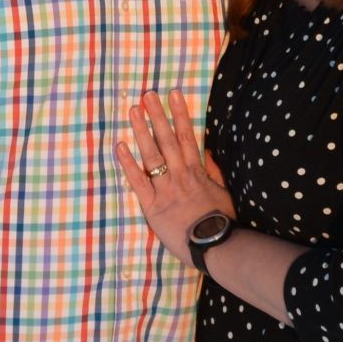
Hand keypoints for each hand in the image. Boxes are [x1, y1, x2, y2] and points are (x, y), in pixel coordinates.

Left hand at [116, 89, 235, 266]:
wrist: (216, 247)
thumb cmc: (221, 223)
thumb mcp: (223, 193)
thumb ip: (213, 171)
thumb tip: (206, 151)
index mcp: (197, 171)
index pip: (186, 135)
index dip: (180, 113)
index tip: (173, 94)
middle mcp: (180, 175)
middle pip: (166, 139)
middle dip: (157, 115)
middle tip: (148, 94)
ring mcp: (165, 189)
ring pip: (151, 154)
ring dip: (141, 130)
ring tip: (133, 110)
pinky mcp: (153, 206)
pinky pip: (138, 181)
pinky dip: (128, 163)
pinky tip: (119, 145)